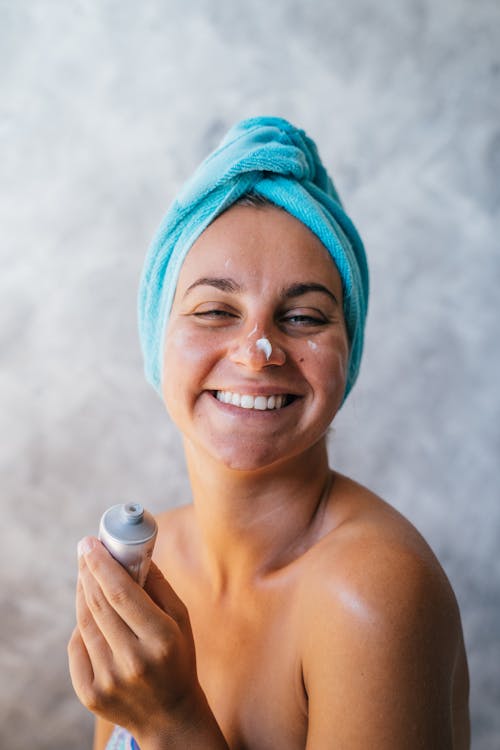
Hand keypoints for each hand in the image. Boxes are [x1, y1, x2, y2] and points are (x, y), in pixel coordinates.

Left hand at [68, 536, 203, 744]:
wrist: (170, 717)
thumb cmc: (178, 658)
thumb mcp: (180, 620)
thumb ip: (158, 586)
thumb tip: (134, 553)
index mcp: (161, 639)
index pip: (121, 594)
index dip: (102, 565)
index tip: (89, 543)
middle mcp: (133, 660)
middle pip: (99, 605)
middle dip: (88, 572)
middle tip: (84, 550)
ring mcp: (109, 680)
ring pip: (85, 624)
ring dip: (82, 593)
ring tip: (85, 575)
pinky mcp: (90, 694)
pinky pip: (78, 648)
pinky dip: (82, 626)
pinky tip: (90, 613)